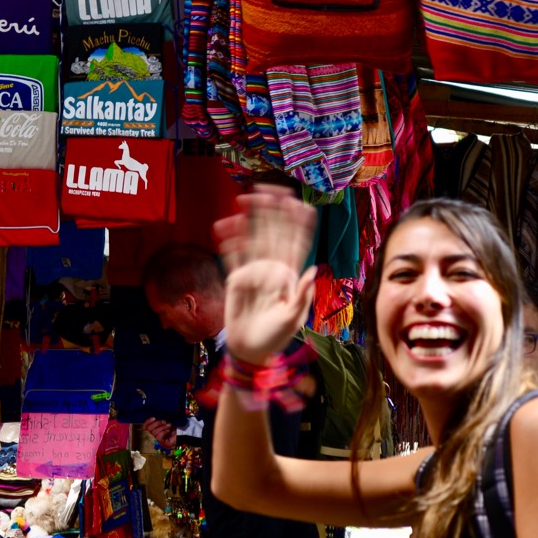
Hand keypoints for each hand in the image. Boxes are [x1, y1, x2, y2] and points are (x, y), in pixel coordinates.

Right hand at [144, 417, 175, 449]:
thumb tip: (151, 419)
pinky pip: (159, 437)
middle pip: (149, 430)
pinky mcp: (163, 444)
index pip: (144, 428)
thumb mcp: (162, 423)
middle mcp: (153, 438)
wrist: (182, 432)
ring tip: (168, 425)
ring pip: (154, 433)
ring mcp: (158, 442)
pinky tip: (168, 431)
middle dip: (157, 424)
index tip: (153, 418)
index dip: (147, 422)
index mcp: (151, 433)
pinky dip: (164, 432)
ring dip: (162, 427)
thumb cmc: (171, 427)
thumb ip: (155, 422)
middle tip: (164, 422)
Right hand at [214, 184, 316, 365]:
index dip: (299, 222)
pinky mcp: (236, 278)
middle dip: (272, 210)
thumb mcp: (293, 318)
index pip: (297, 241)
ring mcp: (254, 270)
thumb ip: (302, 295)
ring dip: (250, 218)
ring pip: (253, 238)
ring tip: (243, 198)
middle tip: (268, 188)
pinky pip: (232, 256)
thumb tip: (314, 269)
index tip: (299, 202)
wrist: (251, 350)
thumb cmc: (276, 336)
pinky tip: (224, 225)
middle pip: (274, 232)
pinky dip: (228, 241)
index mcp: (291, 273)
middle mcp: (273, 267)